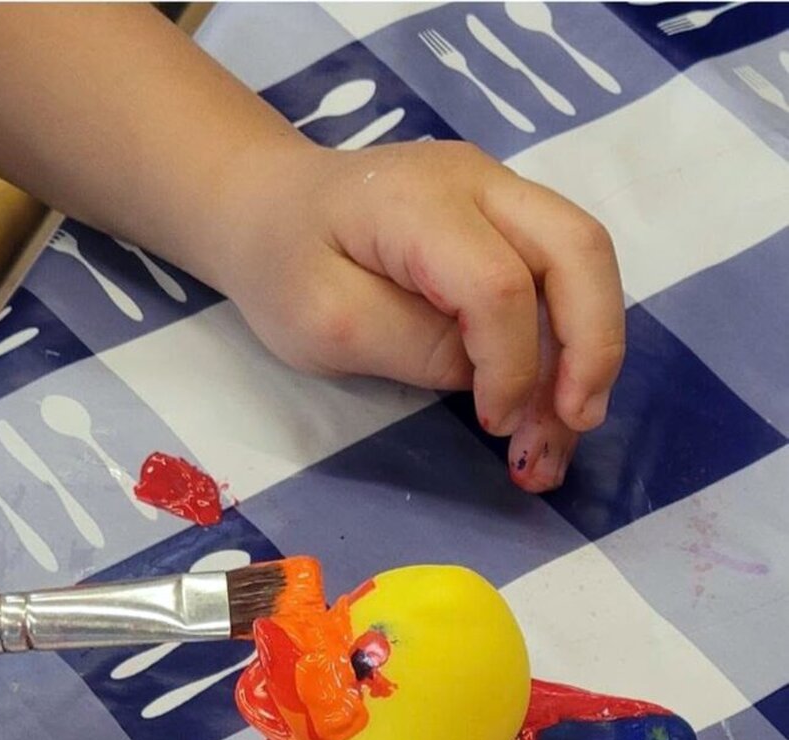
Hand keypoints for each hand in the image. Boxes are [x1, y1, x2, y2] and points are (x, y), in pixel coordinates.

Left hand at [219, 138, 624, 492]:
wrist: (268, 207)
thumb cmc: (283, 266)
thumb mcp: (324, 324)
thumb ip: (411, 346)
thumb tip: (484, 371)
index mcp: (420, 202)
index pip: (499, 284)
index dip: (511, 366)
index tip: (492, 426)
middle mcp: (479, 182)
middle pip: (578, 249)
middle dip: (593, 347)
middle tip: (576, 426)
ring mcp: (500, 195)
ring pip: (584, 261)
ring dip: (590, 352)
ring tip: (562, 437)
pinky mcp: (506, 223)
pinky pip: (560, 277)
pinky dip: (567, 343)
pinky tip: (547, 407)